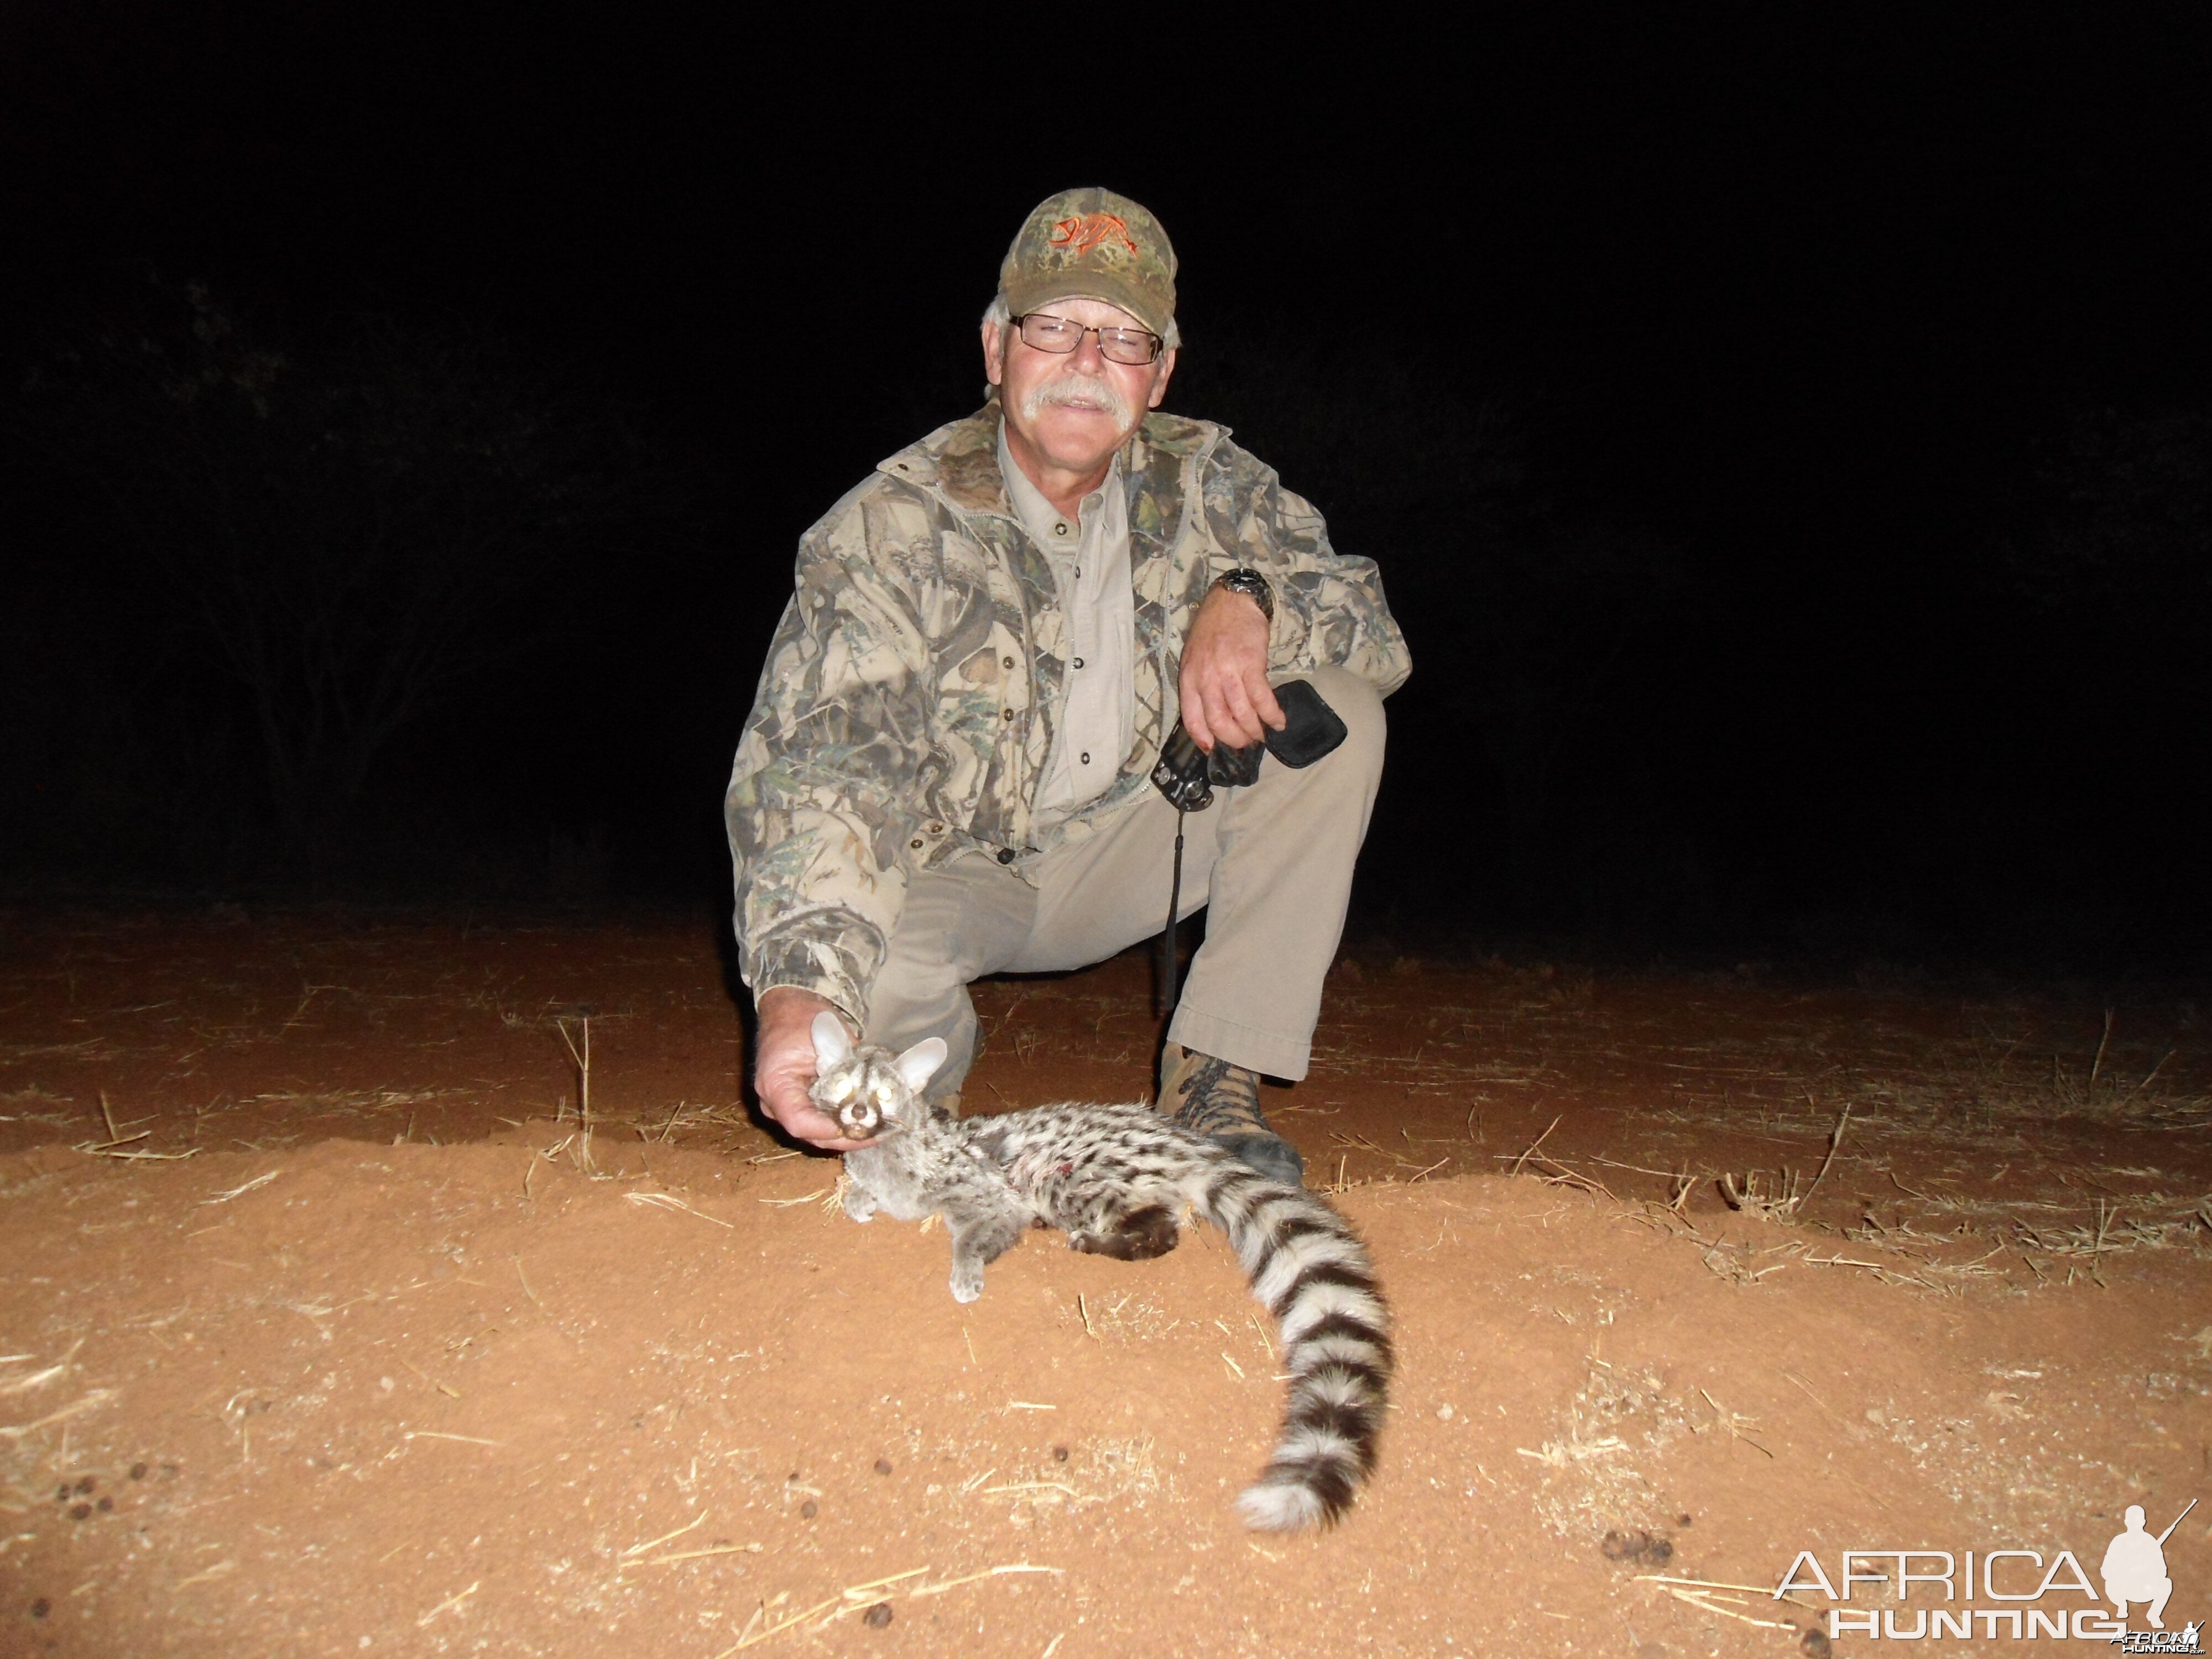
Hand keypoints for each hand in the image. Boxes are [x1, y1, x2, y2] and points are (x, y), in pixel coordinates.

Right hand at [754, 986, 876, 1150]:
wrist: (788, 1009)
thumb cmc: (803, 1018)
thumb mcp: (826, 1036)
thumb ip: (845, 1064)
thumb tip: (876, 1088)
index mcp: (775, 1084)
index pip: (798, 1121)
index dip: (829, 1129)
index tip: (858, 1125)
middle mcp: (774, 1103)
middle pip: (811, 1134)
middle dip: (847, 1136)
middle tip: (879, 1132)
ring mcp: (784, 1108)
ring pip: (817, 1134)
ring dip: (848, 1134)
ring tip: (878, 1130)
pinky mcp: (798, 1105)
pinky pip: (820, 1123)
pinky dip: (842, 1124)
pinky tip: (867, 1122)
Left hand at [1178, 585, 1284, 751]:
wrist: (1232, 602)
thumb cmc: (1213, 630)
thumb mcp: (1195, 658)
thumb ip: (1200, 685)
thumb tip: (1215, 715)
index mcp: (1189, 678)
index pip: (1193, 718)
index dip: (1204, 739)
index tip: (1213, 749)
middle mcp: (1206, 677)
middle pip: (1219, 721)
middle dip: (1234, 739)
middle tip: (1246, 743)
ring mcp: (1228, 671)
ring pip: (1242, 714)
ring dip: (1255, 730)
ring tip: (1262, 734)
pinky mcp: (1251, 664)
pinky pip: (1262, 698)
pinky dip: (1272, 714)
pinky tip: (1278, 721)